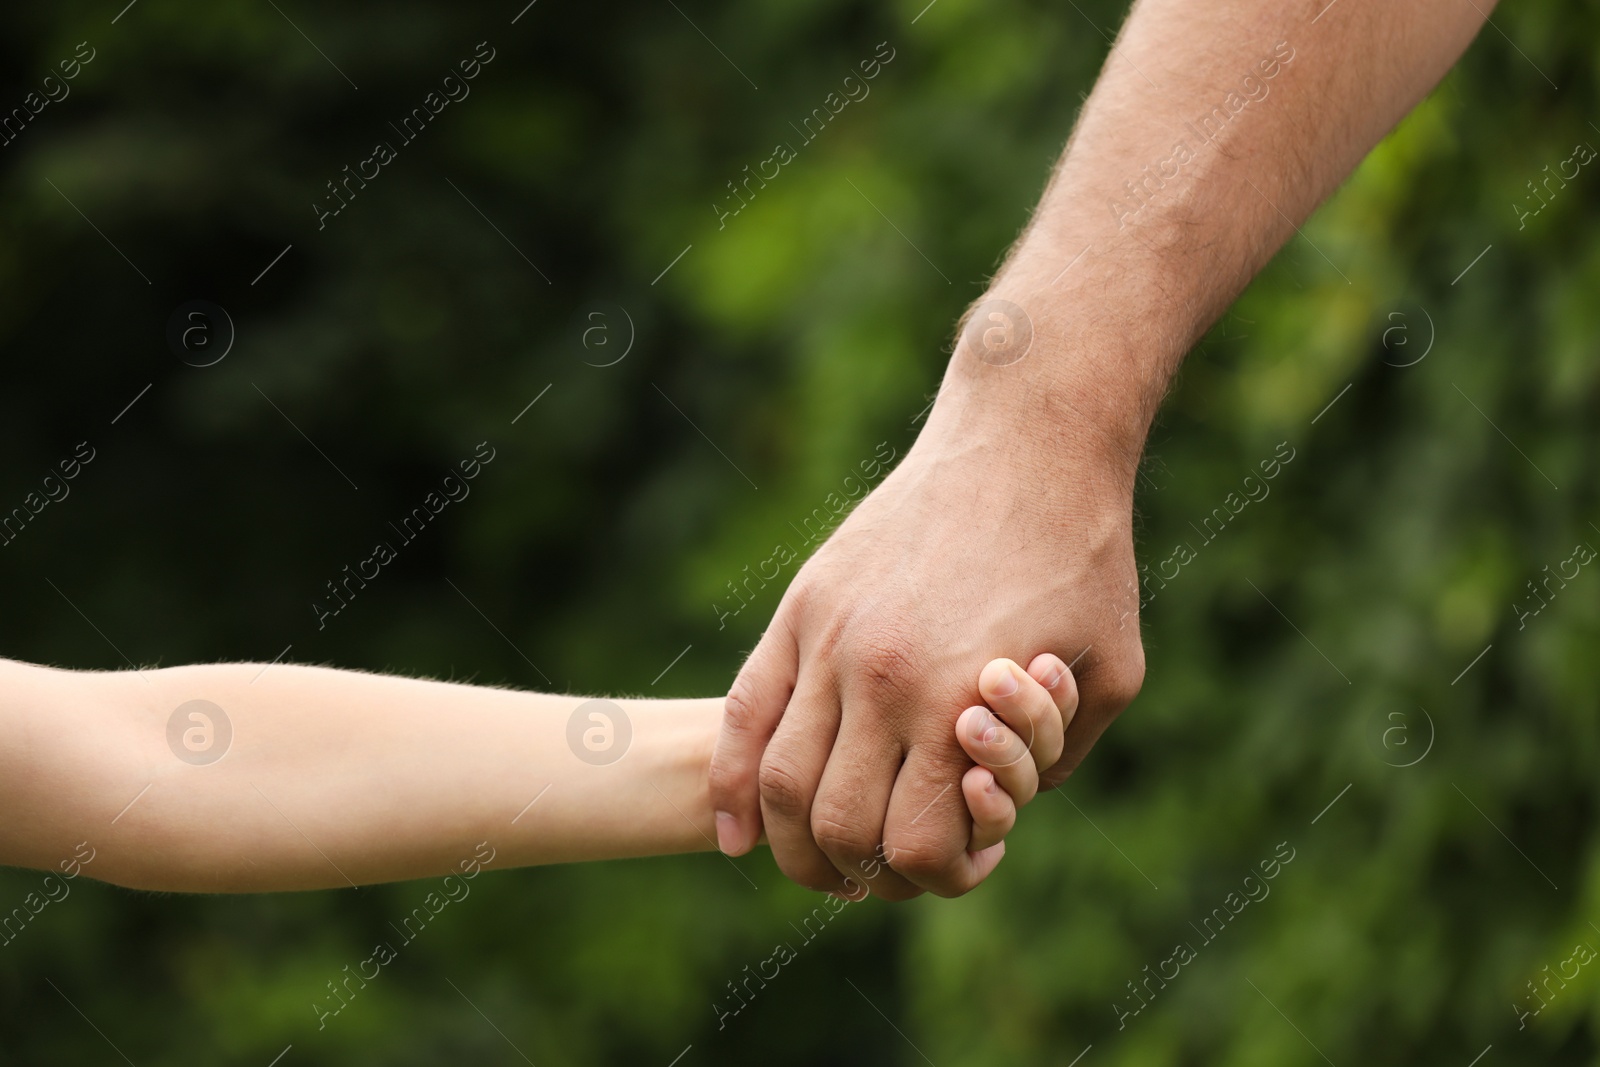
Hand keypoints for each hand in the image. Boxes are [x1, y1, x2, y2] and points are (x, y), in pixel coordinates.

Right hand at [709, 345, 1147, 898]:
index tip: (963, 862)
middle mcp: (878, 677)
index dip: (940, 877)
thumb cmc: (1083, 557)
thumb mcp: (1108, 673)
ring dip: (794, 845)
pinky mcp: (803, 605)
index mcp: (957, 702)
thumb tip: (992, 806)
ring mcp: (828, 638)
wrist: (1026, 442)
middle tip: (891, 871)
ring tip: (819, 858)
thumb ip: (1059, 758)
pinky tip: (735, 830)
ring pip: (779, 781)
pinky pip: (743, 712)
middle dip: (865, 874)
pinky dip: (732, 784)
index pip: (917, 845)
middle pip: (839, 827)